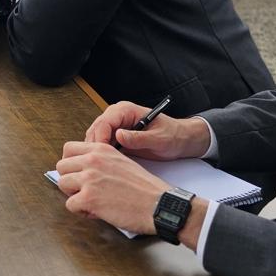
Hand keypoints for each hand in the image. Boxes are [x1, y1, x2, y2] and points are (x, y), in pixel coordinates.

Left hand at [54, 142, 175, 235]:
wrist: (159, 204)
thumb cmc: (145, 188)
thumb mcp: (121, 162)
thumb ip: (100, 162)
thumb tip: (81, 170)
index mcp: (101, 149)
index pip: (68, 149)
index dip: (71, 163)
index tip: (78, 174)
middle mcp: (92, 160)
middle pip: (61, 167)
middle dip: (70, 180)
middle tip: (85, 190)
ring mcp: (89, 179)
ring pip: (62, 184)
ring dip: (74, 195)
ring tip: (91, 201)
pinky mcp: (89, 198)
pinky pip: (70, 205)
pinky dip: (81, 211)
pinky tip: (97, 212)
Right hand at [83, 101, 211, 159]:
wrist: (180, 139)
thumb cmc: (172, 135)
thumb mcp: (158, 139)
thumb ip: (139, 138)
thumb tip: (119, 135)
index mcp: (126, 110)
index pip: (104, 122)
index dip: (100, 139)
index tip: (101, 154)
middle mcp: (117, 115)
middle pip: (96, 129)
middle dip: (95, 146)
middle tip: (99, 163)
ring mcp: (115, 126)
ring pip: (96, 137)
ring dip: (97, 150)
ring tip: (102, 165)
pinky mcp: (116, 136)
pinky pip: (103, 144)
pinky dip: (102, 153)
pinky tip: (107, 164)